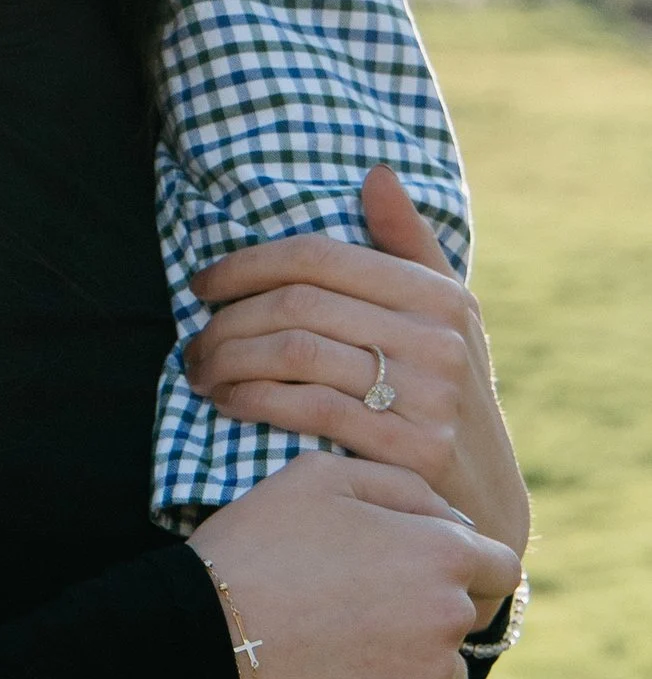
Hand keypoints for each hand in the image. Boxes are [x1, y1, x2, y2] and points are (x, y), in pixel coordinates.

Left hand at [185, 166, 528, 573]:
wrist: (487, 505)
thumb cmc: (448, 397)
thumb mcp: (447, 320)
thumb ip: (408, 246)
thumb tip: (376, 173)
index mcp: (438, 296)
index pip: (321, 256)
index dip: (248, 263)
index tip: (202, 284)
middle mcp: (438, 338)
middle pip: (299, 304)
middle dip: (228, 320)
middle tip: (192, 341)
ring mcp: (430, 395)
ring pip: (296, 353)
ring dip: (229, 360)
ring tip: (201, 372)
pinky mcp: (414, 450)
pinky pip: (309, 408)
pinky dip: (254, 399)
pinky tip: (229, 401)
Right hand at [186, 454, 521, 678]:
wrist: (202, 634)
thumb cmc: (256, 545)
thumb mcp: (319, 477)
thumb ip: (399, 486)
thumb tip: (456, 518)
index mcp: (441, 549)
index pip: (498, 565)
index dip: (464, 568)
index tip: (418, 576)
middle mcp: (450, 612)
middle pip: (470, 621)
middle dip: (433, 616)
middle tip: (370, 617)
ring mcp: (433, 672)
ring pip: (453, 674)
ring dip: (420, 669)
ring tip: (354, 660)